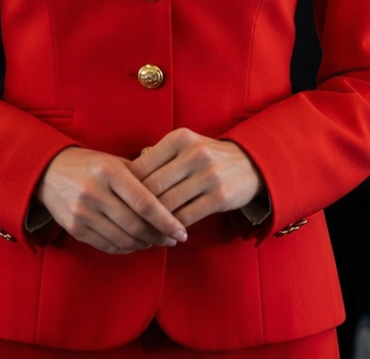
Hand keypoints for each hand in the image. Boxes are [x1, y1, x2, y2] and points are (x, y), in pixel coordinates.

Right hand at [38, 147, 187, 254]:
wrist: (49, 172)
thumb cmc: (91, 165)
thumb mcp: (115, 162)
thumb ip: (141, 179)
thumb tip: (174, 201)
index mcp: (109, 171)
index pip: (145, 203)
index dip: (167, 221)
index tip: (182, 231)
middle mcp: (94, 192)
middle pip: (135, 225)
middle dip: (159, 236)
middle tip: (174, 239)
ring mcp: (82, 213)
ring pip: (123, 239)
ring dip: (145, 243)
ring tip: (158, 241)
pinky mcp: (74, 229)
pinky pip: (108, 246)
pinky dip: (127, 247)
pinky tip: (137, 243)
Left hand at [129, 129, 262, 228]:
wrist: (250, 164)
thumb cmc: (207, 157)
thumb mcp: (185, 146)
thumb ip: (158, 158)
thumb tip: (124, 178)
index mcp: (180, 138)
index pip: (143, 166)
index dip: (127, 187)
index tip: (118, 201)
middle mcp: (195, 153)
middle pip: (153, 187)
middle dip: (137, 207)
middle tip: (126, 221)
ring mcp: (209, 175)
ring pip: (168, 204)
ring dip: (154, 221)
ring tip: (143, 230)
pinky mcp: (220, 197)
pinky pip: (186, 217)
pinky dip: (173, 227)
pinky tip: (167, 232)